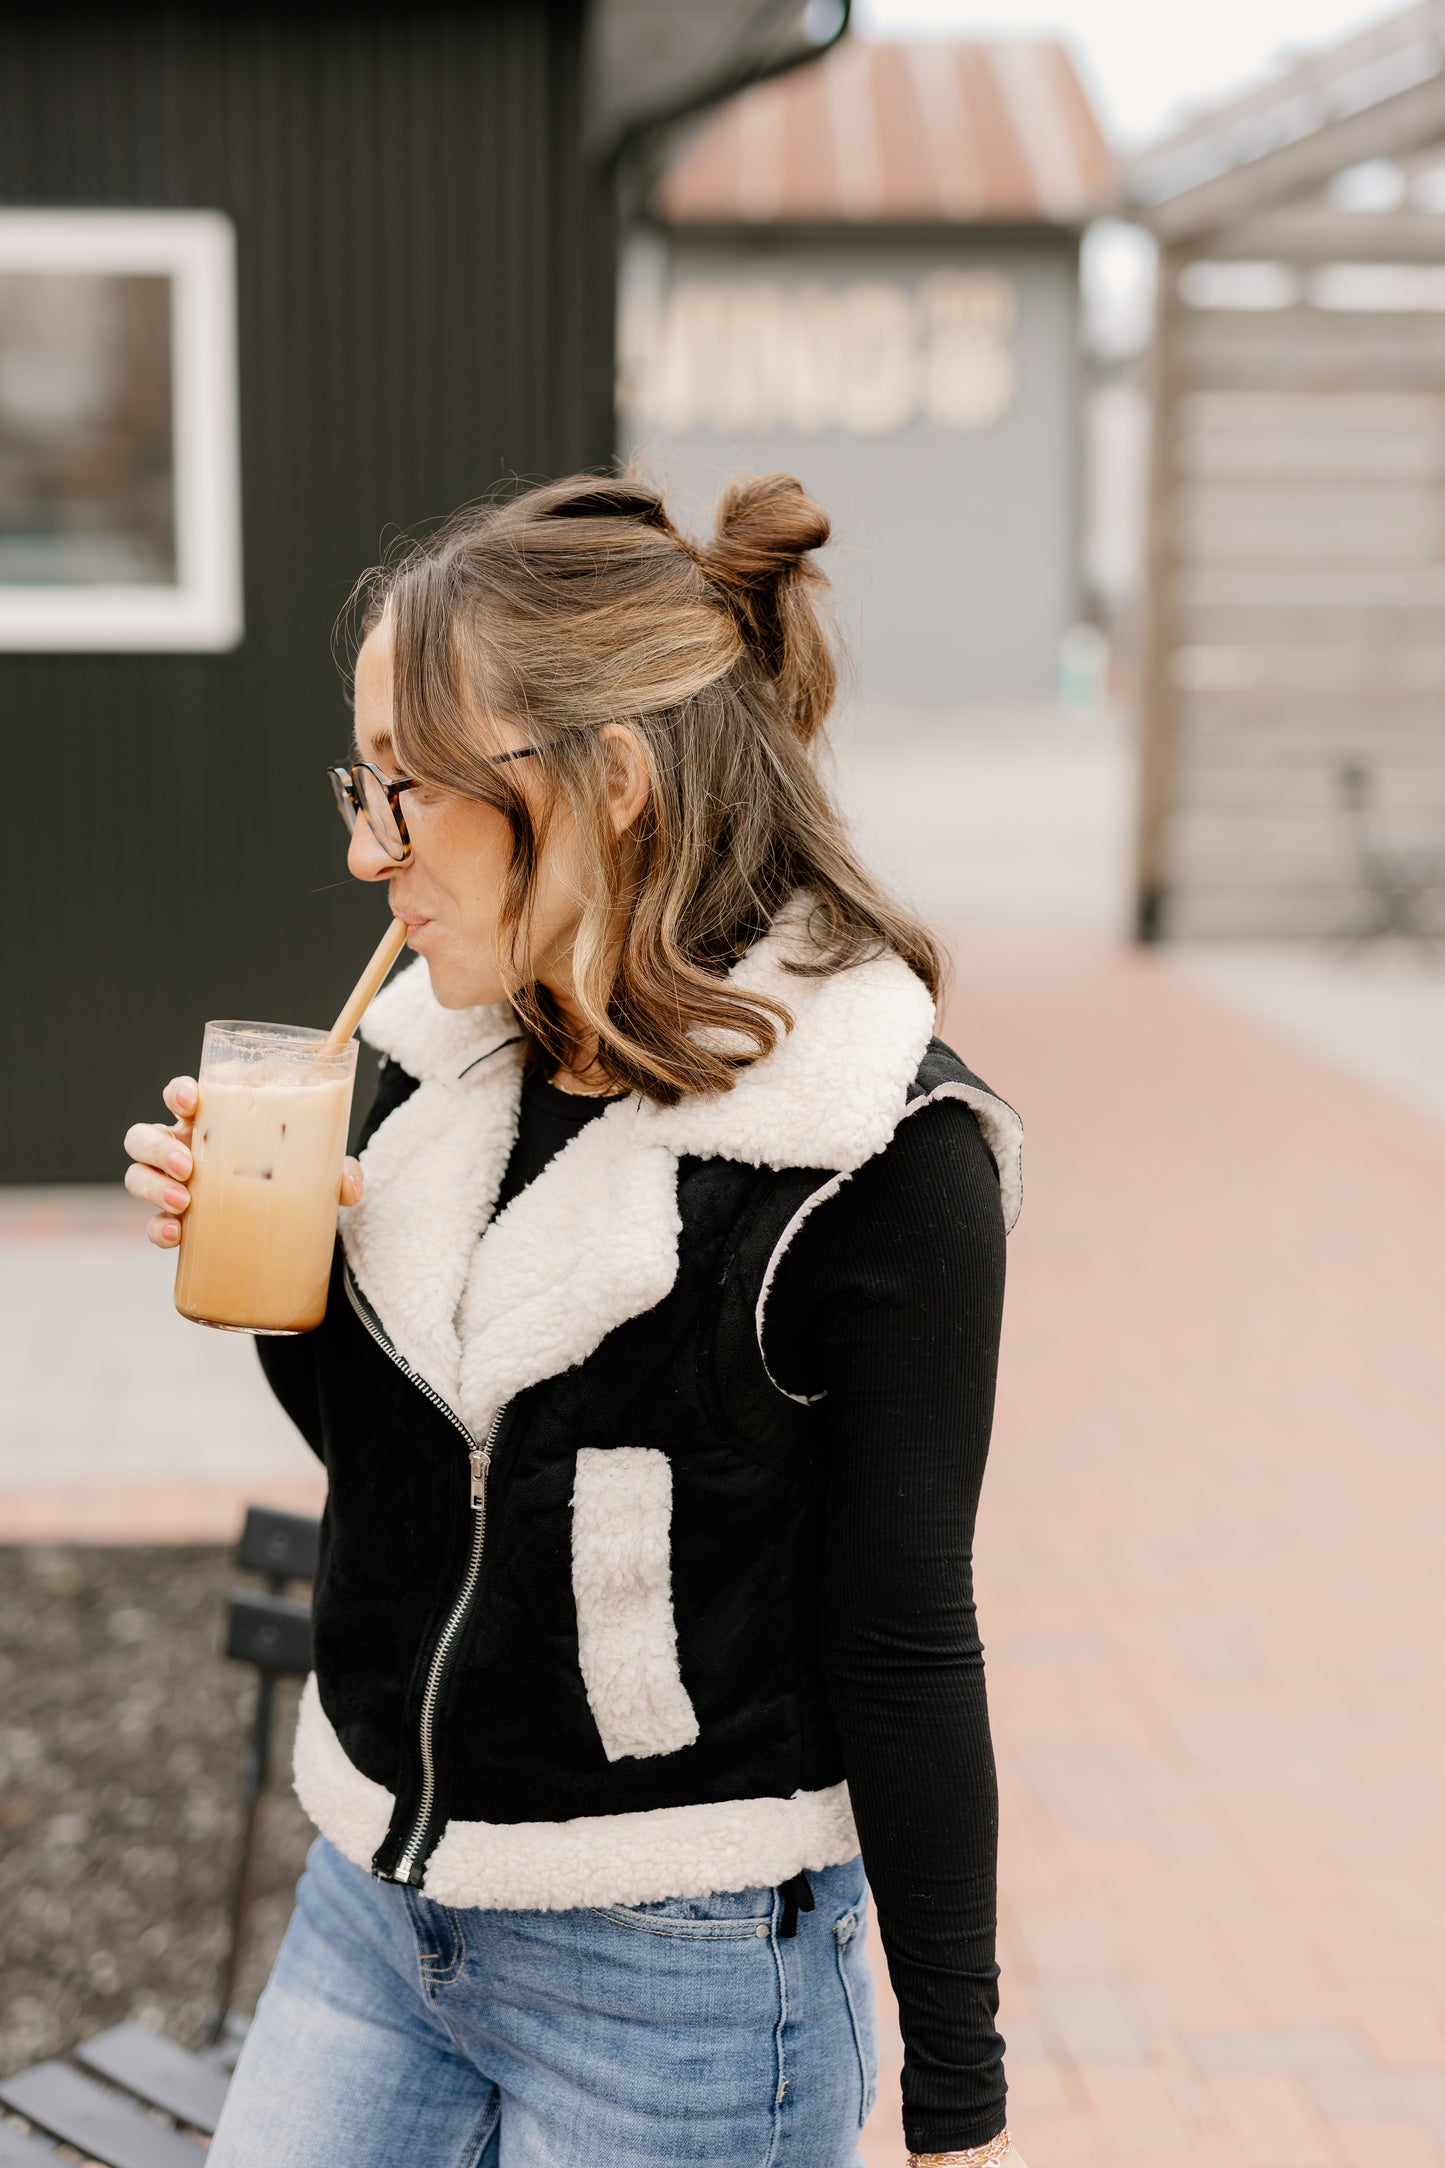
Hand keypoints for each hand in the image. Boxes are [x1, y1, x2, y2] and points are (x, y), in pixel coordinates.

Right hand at [123, 1077, 363, 1247]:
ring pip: (138, 1175)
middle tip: (188, 1165)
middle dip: (159, 1146)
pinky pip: (153, 1224)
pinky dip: (158, 1229)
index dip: (177, 1092)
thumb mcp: (318, 1170)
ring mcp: (175, 1185)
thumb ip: (338, 1172)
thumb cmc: (293, 1178)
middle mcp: (185, 1148)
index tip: (191, 1099)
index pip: (182, 1096)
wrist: (288, 1227)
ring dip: (152, 1185)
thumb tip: (351, 1187)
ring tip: (185, 1201)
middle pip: (145, 1135)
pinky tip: (176, 1236)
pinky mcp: (177, 1222)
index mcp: (213, 1122)